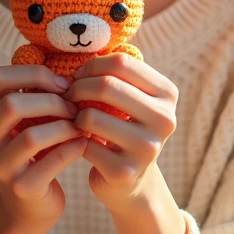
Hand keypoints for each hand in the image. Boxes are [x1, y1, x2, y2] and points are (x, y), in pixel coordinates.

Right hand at [0, 65, 86, 232]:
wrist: (31, 204)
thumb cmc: (34, 150)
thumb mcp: (25, 118)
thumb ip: (33, 92)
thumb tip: (67, 67)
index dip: (33, 74)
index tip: (62, 84)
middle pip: (11, 104)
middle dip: (51, 101)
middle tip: (74, 106)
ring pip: (31, 136)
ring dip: (63, 126)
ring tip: (81, 125)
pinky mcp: (20, 188)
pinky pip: (51, 161)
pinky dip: (72, 147)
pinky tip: (83, 143)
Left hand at [63, 53, 177, 214]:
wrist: (129, 182)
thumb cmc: (122, 128)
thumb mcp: (130, 98)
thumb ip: (116, 74)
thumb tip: (83, 50)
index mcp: (167, 94)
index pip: (122, 62)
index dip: (92, 66)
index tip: (78, 76)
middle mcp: (164, 120)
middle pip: (107, 86)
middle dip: (78, 88)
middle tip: (66, 96)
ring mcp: (147, 148)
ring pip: (91, 116)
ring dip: (73, 116)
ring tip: (72, 119)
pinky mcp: (125, 172)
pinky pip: (84, 144)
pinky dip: (73, 141)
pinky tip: (75, 143)